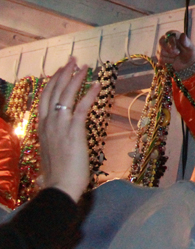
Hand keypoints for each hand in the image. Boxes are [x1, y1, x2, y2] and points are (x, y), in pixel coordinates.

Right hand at [37, 56, 100, 201]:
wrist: (59, 187)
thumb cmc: (58, 175)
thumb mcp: (52, 153)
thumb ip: (54, 142)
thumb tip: (58, 139)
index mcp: (42, 128)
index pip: (45, 98)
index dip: (53, 82)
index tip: (61, 70)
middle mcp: (48, 124)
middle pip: (54, 91)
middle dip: (64, 73)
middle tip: (73, 60)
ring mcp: (59, 126)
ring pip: (66, 95)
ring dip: (76, 78)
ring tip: (86, 66)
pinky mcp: (73, 131)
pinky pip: (81, 107)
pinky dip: (89, 94)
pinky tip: (98, 84)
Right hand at [157, 31, 194, 71]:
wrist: (187, 62)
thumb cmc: (189, 52)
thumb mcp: (190, 47)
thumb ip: (186, 41)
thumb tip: (183, 35)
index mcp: (173, 35)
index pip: (169, 36)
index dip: (171, 43)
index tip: (176, 49)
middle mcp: (166, 40)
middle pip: (161, 43)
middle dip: (169, 50)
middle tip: (177, 53)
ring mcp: (161, 48)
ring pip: (160, 52)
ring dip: (170, 57)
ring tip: (176, 57)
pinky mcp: (159, 55)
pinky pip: (160, 59)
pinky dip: (167, 62)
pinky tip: (172, 61)